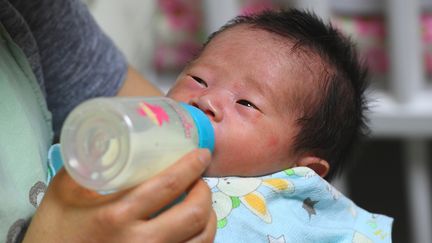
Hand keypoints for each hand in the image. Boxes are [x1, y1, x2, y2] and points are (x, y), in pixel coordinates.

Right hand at [23, 149, 215, 242]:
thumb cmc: (54, 232)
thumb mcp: (62, 192)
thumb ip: (88, 164)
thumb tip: (111, 138)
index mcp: (116, 215)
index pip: (168, 185)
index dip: (192, 166)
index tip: (201, 155)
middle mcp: (140, 242)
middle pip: (194, 214)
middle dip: (204, 191)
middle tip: (199, 180)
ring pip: (201, 239)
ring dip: (209, 216)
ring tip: (201, 203)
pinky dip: (200, 238)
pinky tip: (194, 228)